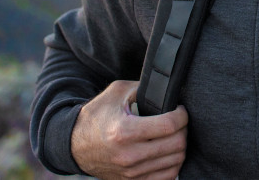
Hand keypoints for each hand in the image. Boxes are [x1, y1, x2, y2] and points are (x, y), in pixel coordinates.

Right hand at [71, 80, 187, 179]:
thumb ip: (143, 88)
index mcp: (124, 131)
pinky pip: (167, 177)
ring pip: (175, 161)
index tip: (180, 110)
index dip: (182, 115)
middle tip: (179, 121)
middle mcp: (129, 155)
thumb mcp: (117, 93)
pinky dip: (173, 163)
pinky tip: (168, 151)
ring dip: (180, 146)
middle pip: (176, 145)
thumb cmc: (96, 116)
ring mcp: (131, 172)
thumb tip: (167, 89)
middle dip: (184, 130)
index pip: (169, 125)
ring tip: (174, 135)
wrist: (74, 145)